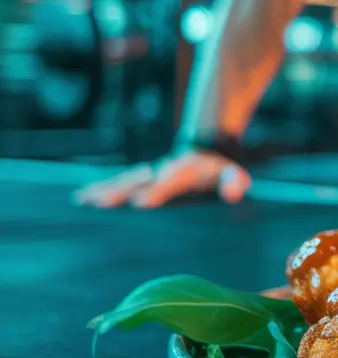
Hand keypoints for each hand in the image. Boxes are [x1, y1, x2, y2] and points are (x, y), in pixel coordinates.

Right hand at [72, 148, 250, 208]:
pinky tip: (82, 197)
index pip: (170, 183)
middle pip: (140, 182)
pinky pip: (120, 183)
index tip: (142, 203)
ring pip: (125, 182)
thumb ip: (234, 183)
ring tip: (85, 199)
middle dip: (121, 192)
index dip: (157, 192)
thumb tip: (233, 194)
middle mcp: (163, 171)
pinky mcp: (142, 179)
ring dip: (106, 190)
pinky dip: (102, 188)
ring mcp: (150, 174)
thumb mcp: (234, 175)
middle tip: (103, 202)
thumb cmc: (220, 173)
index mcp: (185, 172)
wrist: (206, 154)